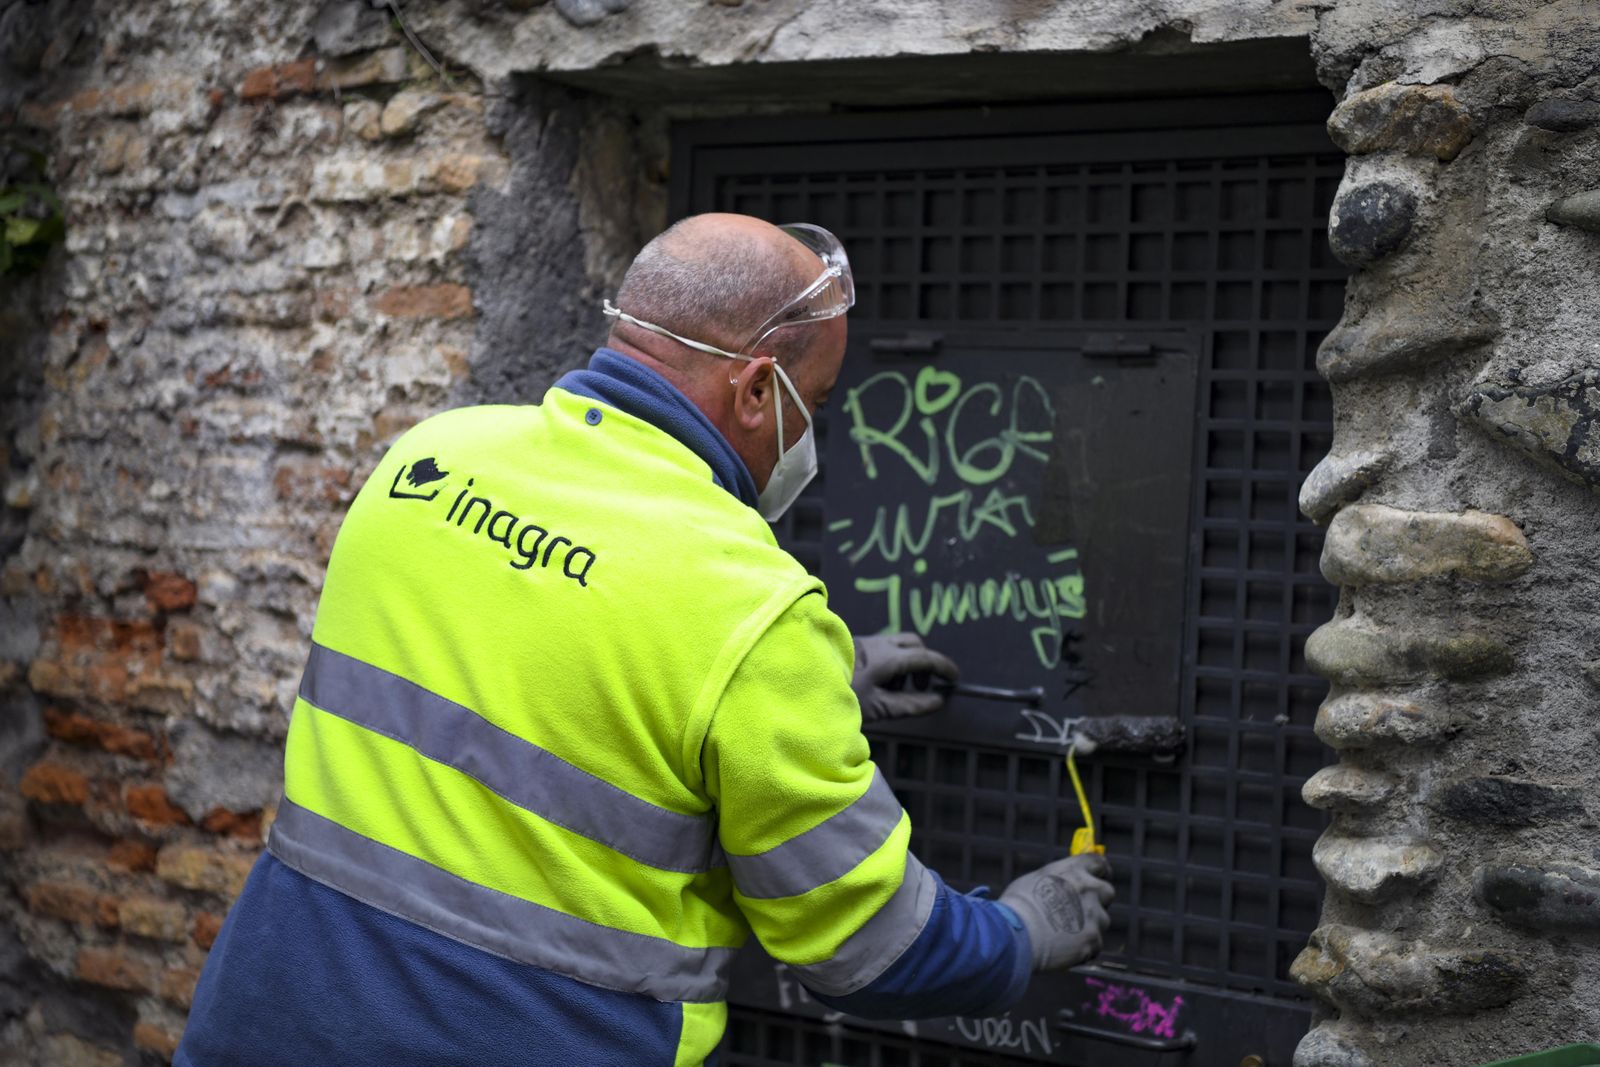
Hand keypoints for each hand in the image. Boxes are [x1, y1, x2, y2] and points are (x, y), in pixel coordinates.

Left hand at [851, 633, 959, 721]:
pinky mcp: (852, 645)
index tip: (954, 679)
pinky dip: (889, 662)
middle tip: (919, 688)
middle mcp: (878, 643)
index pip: (925, 657)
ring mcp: (863, 641)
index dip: (944, 667)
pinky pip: (881, 648)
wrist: (805, 687)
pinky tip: (877, 682)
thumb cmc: (842, 700)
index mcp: (888, 657)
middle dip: (923, 664)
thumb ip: (911, 704)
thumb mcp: (878, 708)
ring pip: (896, 645)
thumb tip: (938, 701)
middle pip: (913, 644)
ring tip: (894, 690)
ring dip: (905, 664)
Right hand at [999, 854, 1114, 970]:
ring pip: (1100, 921)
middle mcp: (1088, 889)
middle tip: (1083, 910)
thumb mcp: (1035, 880)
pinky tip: (1063, 951)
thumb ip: (1057, 880)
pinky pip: (1094, 945)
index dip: (1101, 870)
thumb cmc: (1017, 907)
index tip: (1102, 876)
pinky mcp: (1093, 940)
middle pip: (1107, 891)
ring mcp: (1093, 915)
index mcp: (1073, 871)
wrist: (1016, 935)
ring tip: (1063, 936)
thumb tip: (1063, 885)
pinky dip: (1083, 949)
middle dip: (1099, 900)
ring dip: (1088, 926)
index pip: (1097, 863)